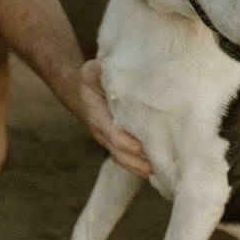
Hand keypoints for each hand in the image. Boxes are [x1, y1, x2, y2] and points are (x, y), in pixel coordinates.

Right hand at [76, 59, 152, 177]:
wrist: (76, 92)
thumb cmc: (89, 79)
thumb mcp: (92, 70)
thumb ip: (102, 69)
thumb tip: (113, 65)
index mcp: (97, 116)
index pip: (113, 134)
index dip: (127, 142)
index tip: (143, 147)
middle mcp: (101, 132)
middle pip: (119, 153)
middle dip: (138, 162)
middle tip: (160, 166)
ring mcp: (106, 140)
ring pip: (122, 160)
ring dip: (140, 168)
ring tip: (162, 173)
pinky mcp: (114, 142)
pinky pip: (125, 158)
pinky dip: (138, 167)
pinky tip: (157, 171)